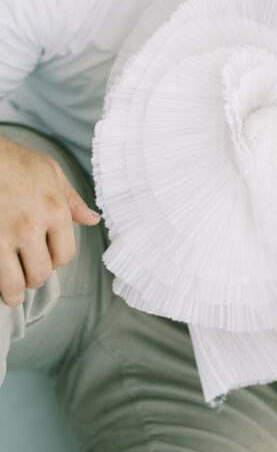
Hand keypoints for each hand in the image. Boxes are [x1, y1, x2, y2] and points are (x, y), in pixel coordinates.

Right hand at [0, 135, 99, 306]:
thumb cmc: (15, 161)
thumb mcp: (50, 172)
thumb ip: (72, 200)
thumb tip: (92, 219)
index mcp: (54, 211)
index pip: (65, 256)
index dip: (57, 260)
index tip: (48, 256)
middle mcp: (31, 228)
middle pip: (40, 274)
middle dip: (35, 276)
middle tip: (28, 269)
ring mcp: (3, 238)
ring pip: (14, 286)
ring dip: (14, 290)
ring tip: (12, 286)